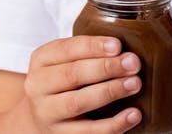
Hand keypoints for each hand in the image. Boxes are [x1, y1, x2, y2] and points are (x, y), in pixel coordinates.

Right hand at [21, 36, 142, 132]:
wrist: (36, 118)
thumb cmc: (60, 83)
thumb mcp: (63, 61)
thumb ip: (86, 53)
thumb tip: (126, 49)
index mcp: (41, 60)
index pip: (66, 49)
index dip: (93, 46)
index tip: (118, 45)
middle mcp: (38, 86)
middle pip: (72, 75)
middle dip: (105, 67)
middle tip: (133, 63)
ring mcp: (47, 113)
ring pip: (77, 102)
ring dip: (109, 91)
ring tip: (134, 84)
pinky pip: (88, 132)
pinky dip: (114, 124)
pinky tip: (133, 114)